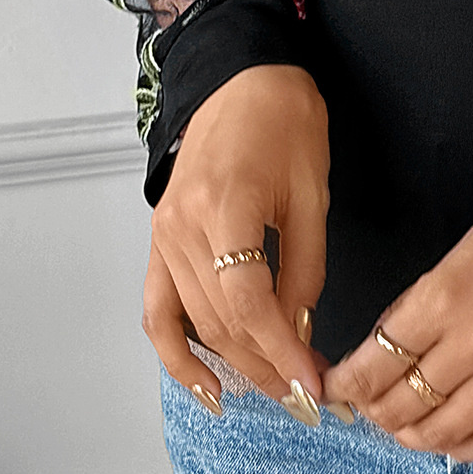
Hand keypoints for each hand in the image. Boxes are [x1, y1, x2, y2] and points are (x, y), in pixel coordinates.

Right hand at [143, 64, 329, 414]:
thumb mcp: (312, 192)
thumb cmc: (286, 123)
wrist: (242, 79)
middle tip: (310, 394)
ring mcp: (163, 235)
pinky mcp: (159, 240)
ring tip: (279, 391)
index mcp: (225, 206)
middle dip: (268, 365)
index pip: (249, 302)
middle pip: (221, 321)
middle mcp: (182, 226)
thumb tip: (301, 330)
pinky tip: (207, 388)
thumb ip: (305, 266)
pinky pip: (159, 310)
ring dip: (237, 364)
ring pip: (196, 322)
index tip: (313, 381)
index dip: (281, 349)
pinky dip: (177, 355)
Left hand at [324, 146, 472, 458]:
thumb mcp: (459, 250)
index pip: (374, 363)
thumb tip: (385, 349)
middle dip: (374, 411)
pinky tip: (452, 437)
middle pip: (402, 404)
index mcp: (445, 295)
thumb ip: (421, 303)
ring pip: (444, 432)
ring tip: (404, 424)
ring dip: (413, 435)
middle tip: (368, 403)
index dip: (345, 383)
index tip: (334, 385)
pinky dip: (465, 446)